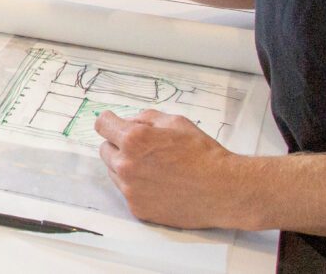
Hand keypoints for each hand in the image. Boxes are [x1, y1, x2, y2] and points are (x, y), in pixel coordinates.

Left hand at [95, 109, 251, 228]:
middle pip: (105, 150)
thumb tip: (129, 121)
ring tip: (156, 169)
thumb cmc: (204, 155)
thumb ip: (146, 117)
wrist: (223, 190)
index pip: (102, 124)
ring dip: (127, 168)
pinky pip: (127, 192)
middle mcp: (127, 165)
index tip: (114, 125)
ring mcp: (130, 189)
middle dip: (120, 146)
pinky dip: (138, 188)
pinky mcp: (138, 208)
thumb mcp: (176, 122)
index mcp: (134, 139)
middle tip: (144, 150)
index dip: (110, 123)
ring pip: (114, 172)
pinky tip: (160, 185)